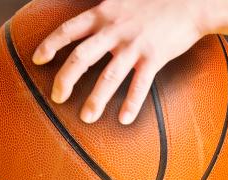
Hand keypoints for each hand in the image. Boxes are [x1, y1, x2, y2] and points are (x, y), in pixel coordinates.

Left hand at [32, 0, 209, 124]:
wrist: (189, 2)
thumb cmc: (155, 1)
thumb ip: (103, 11)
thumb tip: (86, 23)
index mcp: (103, 14)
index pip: (68, 30)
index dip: (50, 45)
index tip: (38, 59)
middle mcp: (114, 30)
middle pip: (81, 57)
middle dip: (66, 79)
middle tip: (57, 97)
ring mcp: (134, 46)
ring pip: (109, 76)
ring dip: (95, 99)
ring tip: (86, 117)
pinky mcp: (154, 58)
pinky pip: (139, 85)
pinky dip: (131, 103)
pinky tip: (123, 119)